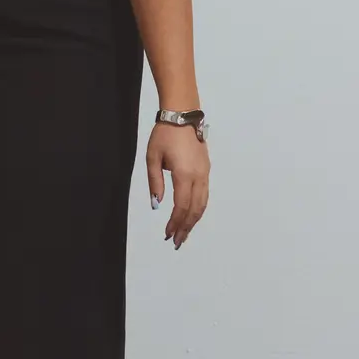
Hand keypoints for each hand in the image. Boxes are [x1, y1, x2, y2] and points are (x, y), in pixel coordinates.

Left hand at [147, 122, 209, 247]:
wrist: (182, 116)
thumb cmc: (164, 134)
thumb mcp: (152, 157)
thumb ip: (155, 182)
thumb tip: (157, 204)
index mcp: (185, 174)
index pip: (181, 206)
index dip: (175, 223)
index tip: (168, 234)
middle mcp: (199, 177)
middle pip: (195, 210)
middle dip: (185, 228)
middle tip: (176, 242)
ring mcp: (205, 174)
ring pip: (203, 204)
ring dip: (194, 221)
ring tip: (184, 233)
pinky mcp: (206, 170)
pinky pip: (205, 195)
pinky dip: (199, 209)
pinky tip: (192, 215)